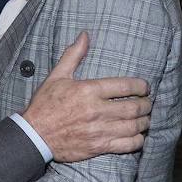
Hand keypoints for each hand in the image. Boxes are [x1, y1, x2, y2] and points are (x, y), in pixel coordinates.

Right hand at [21, 32, 151, 161]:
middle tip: (147, 103)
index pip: (126, 86)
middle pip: (134, 107)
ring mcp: (99, 130)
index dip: (142, 86)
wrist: (34, 135)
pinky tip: (137, 135)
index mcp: (88, 90)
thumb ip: (73, 55)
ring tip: (144, 118)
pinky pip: (127, 145)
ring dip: (144, 121)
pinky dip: (137, 140)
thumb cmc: (44, 105)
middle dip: (146, 104)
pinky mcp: (99, 147)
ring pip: (134, 126)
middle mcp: (96, 111)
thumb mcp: (57, 76)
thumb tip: (84, 35)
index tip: (144, 87)